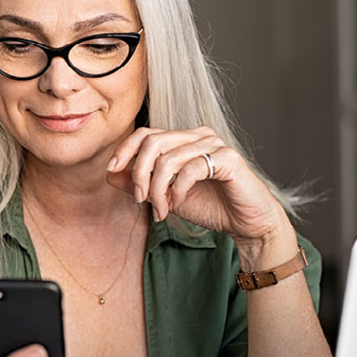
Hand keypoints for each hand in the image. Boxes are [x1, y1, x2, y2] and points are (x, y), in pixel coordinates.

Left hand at [106, 126, 290, 243]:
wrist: (246, 224)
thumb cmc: (210, 207)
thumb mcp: (166, 196)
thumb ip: (140, 184)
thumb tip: (111, 173)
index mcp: (184, 140)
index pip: (146, 133)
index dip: (125, 149)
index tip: (112, 170)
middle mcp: (199, 136)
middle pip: (153, 141)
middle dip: (140, 173)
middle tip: (140, 199)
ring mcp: (215, 144)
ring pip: (169, 158)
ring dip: (158, 189)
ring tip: (162, 210)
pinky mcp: (228, 159)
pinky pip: (191, 169)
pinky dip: (178, 190)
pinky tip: (178, 204)